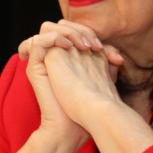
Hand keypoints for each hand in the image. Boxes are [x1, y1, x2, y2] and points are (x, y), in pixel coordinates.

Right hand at [19, 20, 119, 150]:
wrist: (72, 126)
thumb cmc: (86, 109)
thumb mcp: (100, 79)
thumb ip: (104, 64)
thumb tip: (117, 57)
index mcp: (63, 59)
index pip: (70, 30)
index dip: (86, 32)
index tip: (101, 49)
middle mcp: (50, 58)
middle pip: (58, 25)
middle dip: (77, 30)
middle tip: (92, 46)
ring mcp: (41, 62)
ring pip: (47, 28)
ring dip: (67, 32)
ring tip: (82, 46)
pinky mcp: (34, 68)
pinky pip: (38, 41)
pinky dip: (55, 38)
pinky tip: (69, 47)